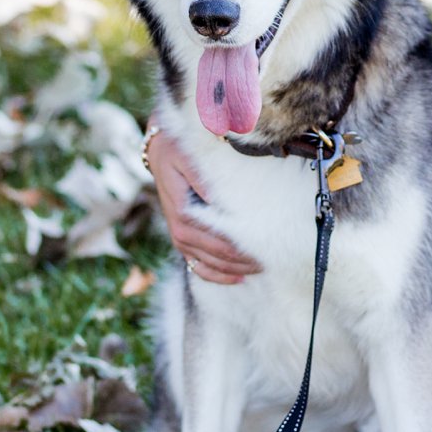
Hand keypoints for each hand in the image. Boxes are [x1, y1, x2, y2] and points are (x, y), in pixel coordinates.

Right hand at [146, 126, 263, 283]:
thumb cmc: (178, 154)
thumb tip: (217, 199)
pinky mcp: (183, 243)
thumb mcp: (187, 158)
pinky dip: (219, 276)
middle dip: (244, 260)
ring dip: (236, 269)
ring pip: (211, 265)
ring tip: (262, 268)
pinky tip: (239, 278)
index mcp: (183, 212)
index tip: (265, 246)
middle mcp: (180, 231)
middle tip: (271, 260)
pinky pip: (199, 268)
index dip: (242, 245)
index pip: (217, 237)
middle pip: (217, 254)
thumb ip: (202, 178)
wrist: (159, 155)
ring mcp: (180, 240)